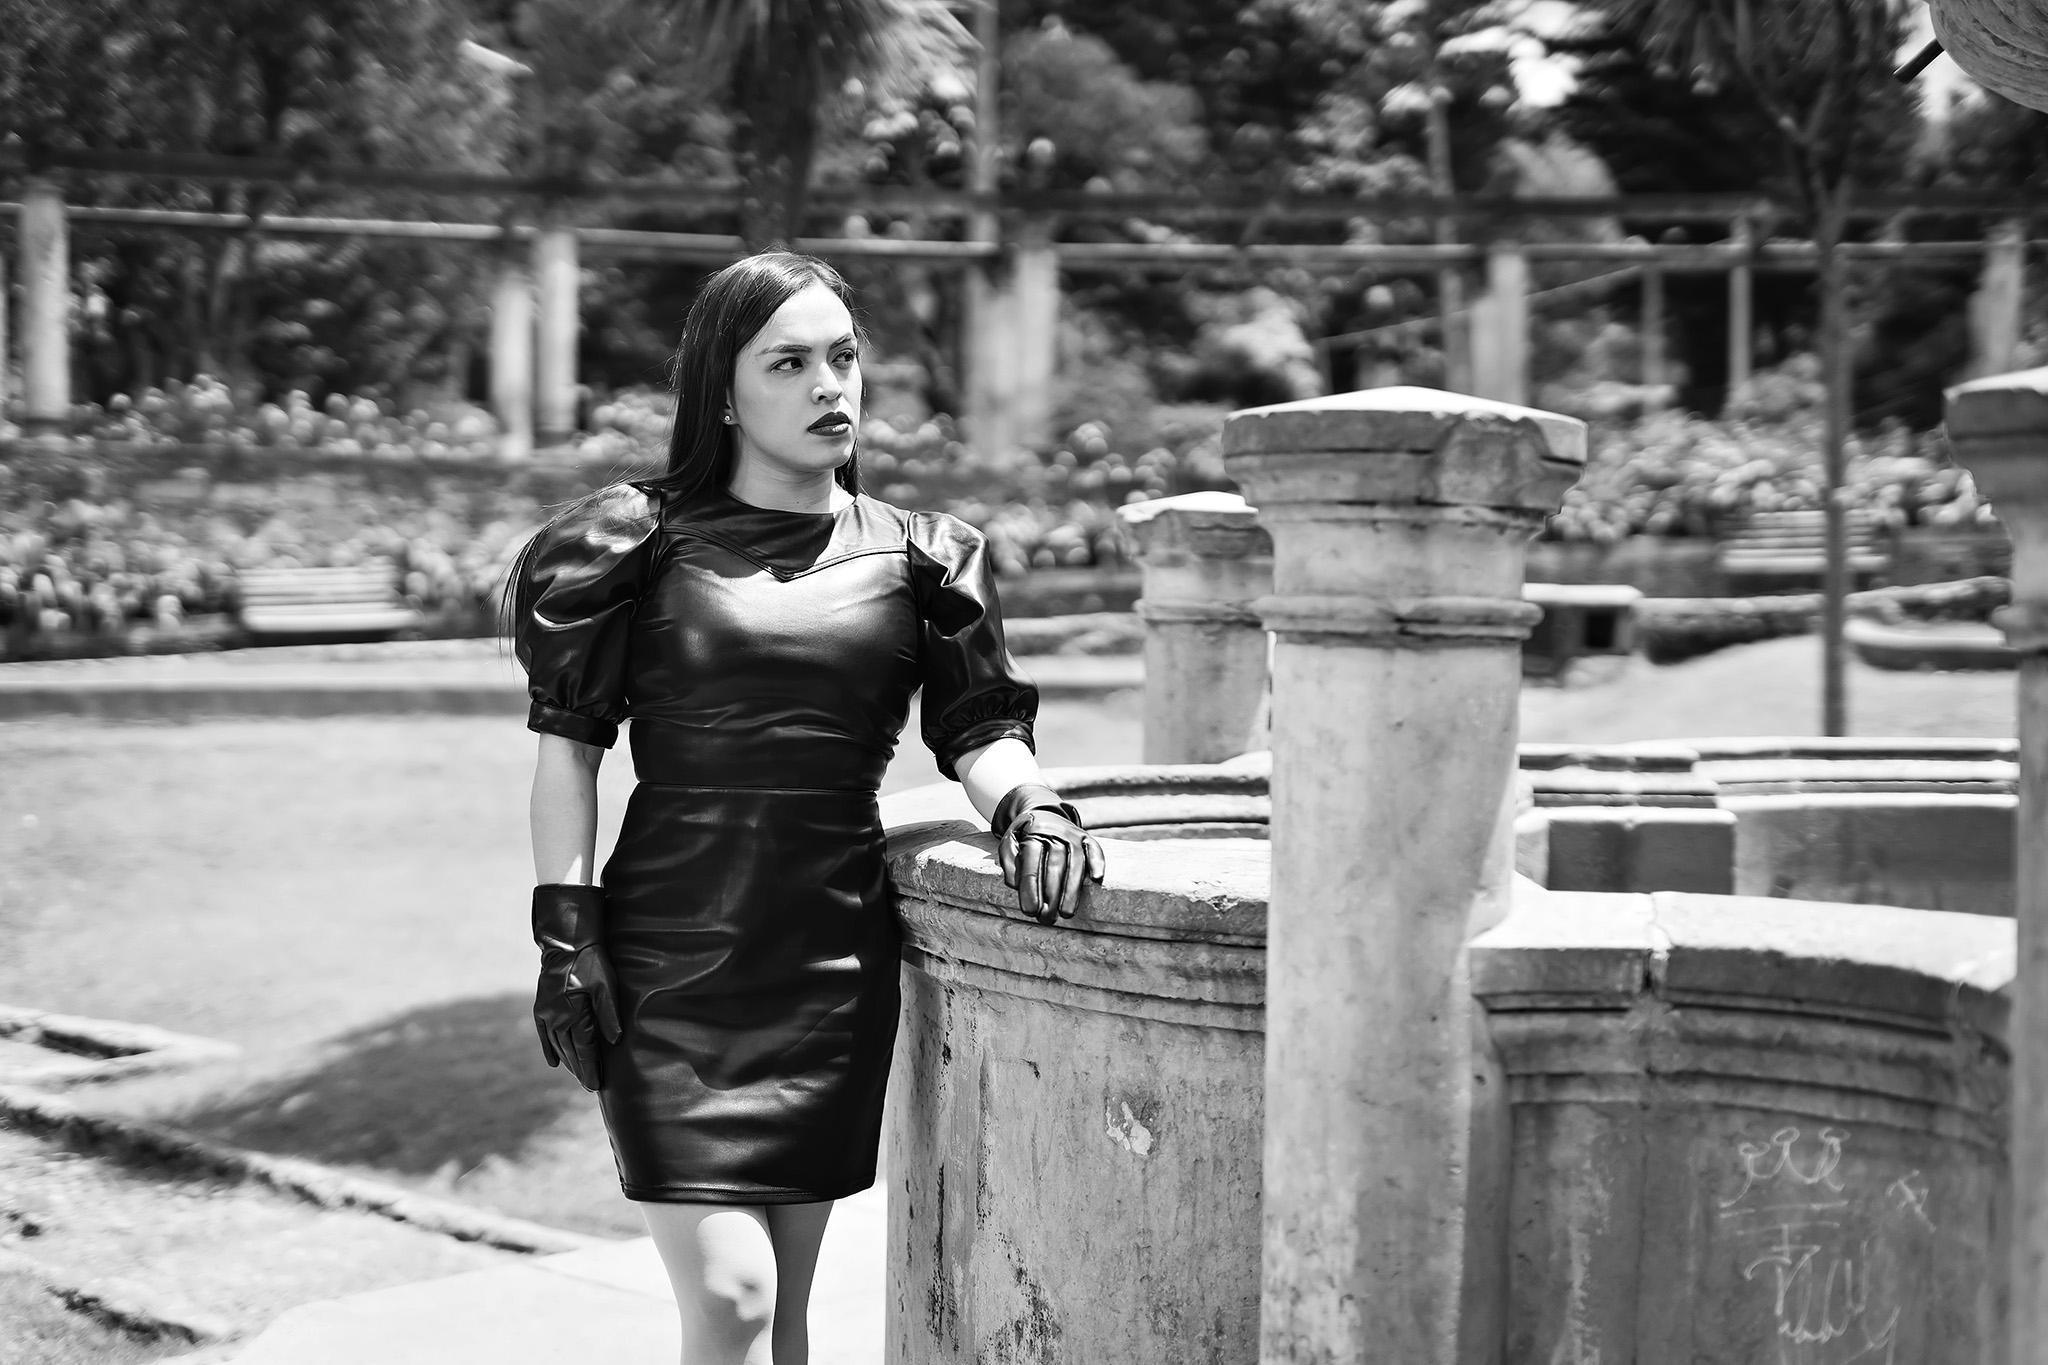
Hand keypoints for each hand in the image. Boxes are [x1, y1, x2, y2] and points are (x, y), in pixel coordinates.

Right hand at [531, 884, 623, 1090]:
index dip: (591, 1068)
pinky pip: (544, 1034)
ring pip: (558, 1044)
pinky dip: (549, 1048)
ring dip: (569, 1061)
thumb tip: (615, 1041)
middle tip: (591, 1086)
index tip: (596, 1085)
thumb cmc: (592, 961)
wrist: (567, 942)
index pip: (584, 1049)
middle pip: (571, 1050)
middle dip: (581, 1069)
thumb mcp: (606, 984)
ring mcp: (546, 1012)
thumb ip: (609, 1013)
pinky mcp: (541, 1006)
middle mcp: (556, 1017)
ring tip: (579, 1074)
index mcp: (573, 1013)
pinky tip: (554, 1062)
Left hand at [998, 806, 1107, 924]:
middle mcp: (1055, 833)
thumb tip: (1014, 884)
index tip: (1029, 911)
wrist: (1043, 811)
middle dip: (1051, 895)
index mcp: (1033, 834)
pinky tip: (1097, 879)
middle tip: (1047, 918)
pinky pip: (1094, 849)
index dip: (1030, 889)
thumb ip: (1009, 862)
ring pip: (1075, 863)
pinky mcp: (1086, 837)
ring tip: (1067, 913)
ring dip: (1072, 890)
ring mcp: (1073, 835)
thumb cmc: (1024, 836)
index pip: (1031, 864)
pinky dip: (1097, 862)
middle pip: (1054, 867)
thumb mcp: (1009, 843)